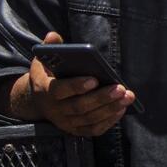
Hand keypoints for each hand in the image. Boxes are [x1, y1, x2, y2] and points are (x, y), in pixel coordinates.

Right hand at [6, 31, 133, 136]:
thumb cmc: (47, 76)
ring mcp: (64, 122)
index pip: (59, 91)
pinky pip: (93, 130)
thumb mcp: (43, 61)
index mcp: (44, 90)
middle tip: (120, 88)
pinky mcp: (75, 130)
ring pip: (88, 119)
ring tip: (127, 97)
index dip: (76, 86)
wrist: (38, 101)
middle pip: (79, 107)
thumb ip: (50, 48)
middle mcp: (54, 110)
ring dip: (109, 109)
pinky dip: (108, 121)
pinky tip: (122, 109)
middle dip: (101, 98)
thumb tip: (53, 35)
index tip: (95, 79)